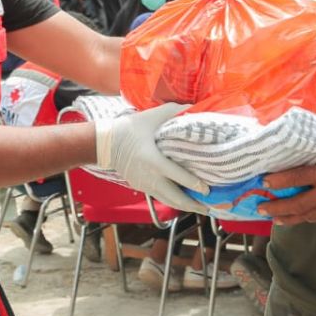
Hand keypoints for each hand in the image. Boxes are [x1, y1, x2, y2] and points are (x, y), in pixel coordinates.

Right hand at [95, 103, 209, 212]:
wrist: (105, 144)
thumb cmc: (129, 129)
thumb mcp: (151, 117)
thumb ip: (173, 111)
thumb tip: (193, 106)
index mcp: (154, 161)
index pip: (178, 176)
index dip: (194, 184)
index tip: (208, 190)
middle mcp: (151, 177)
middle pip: (175, 198)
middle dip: (193, 205)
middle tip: (210, 209)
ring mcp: (145, 185)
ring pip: (169, 202)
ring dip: (185, 207)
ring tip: (201, 209)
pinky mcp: (141, 187)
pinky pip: (161, 198)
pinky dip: (174, 202)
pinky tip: (184, 201)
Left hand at [259, 104, 315, 224]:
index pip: (299, 178)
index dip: (280, 181)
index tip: (265, 181)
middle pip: (299, 204)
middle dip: (278, 207)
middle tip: (261, 206)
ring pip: (309, 215)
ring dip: (290, 218)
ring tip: (274, 218)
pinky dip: (306, 219)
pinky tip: (298, 219)